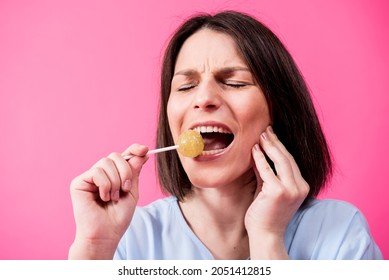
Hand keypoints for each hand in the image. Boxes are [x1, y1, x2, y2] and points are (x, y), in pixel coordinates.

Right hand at [68, 144, 148, 258]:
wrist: (106, 233)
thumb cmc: (118, 216)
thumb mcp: (132, 190)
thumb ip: (134, 171)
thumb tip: (141, 152)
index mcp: (114, 174)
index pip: (123, 155)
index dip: (133, 149)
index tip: (144, 149)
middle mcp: (101, 173)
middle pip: (116, 156)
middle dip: (125, 171)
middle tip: (125, 189)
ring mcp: (90, 177)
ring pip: (106, 162)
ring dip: (115, 182)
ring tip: (113, 198)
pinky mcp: (79, 182)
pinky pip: (97, 172)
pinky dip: (105, 186)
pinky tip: (103, 198)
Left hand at [245, 126, 308, 258]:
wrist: (265, 234)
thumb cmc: (265, 213)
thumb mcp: (269, 188)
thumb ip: (266, 172)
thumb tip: (258, 151)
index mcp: (302, 186)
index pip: (290, 161)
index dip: (280, 146)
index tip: (271, 135)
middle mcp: (300, 187)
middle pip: (287, 158)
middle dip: (275, 142)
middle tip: (266, 129)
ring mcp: (291, 190)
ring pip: (281, 161)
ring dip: (270, 145)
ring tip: (261, 134)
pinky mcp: (278, 192)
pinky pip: (267, 170)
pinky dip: (260, 158)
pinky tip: (254, 149)